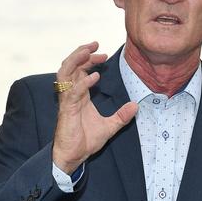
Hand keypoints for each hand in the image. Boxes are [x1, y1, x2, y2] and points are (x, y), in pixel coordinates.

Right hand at [52, 42, 137, 173]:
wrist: (74, 156)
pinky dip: (83, 83)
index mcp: (79, 95)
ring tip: (89, 51)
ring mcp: (67, 101)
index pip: (80, 70)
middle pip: (70, 66)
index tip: (103, 53)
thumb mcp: (110, 127)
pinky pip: (72, 92)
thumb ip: (122, 116)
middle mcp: (71, 95)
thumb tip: (136, 106)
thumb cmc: (85, 140)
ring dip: (76, 60)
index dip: (89, 59)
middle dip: (81, 53)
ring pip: (65, 73)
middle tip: (95, 44)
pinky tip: (94, 76)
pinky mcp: (67, 111)